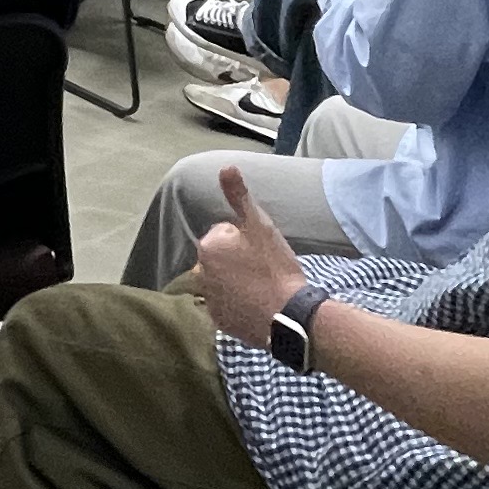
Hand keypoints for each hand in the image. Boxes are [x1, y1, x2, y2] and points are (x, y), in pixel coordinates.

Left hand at [192, 166, 310, 344]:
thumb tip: (226, 167)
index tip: (262, 250)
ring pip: (224, 280)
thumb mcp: (260, 225)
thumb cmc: (275, 267)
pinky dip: (238, 303)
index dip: (246, 238)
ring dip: (237, 281)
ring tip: (263, 286)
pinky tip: (258, 304)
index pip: (226, 233)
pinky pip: (227, 305)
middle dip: (238, 259)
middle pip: (222, 257)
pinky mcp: (220, 321)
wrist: (288, 315)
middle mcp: (200, 273)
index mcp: (208, 247)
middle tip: (264, 268)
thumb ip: (240, 196)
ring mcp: (209, 299)